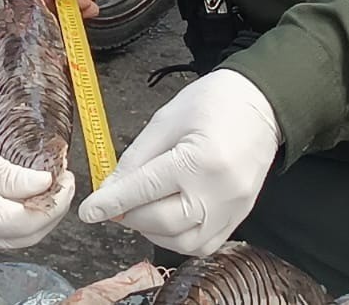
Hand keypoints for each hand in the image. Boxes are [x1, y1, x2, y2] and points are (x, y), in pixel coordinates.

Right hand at [0, 112, 74, 249]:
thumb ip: (14, 177)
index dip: (53, 203)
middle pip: (22, 236)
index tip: (67, 179)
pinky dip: (16, 215)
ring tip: (49, 186)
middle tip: (64, 183)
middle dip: (49, 211)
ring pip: (12, 236)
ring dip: (34, 214)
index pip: (26, 222)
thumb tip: (47, 186)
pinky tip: (26, 195)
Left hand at [77, 69, 279, 256]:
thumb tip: (109, 190)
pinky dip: (177, 239)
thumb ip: (135, 159)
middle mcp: (219, 193)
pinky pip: (203, 244)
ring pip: (182, 242)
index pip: (145, 190)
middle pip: (163, 222)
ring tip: (140, 209)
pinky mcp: (239, 218)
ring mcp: (233, 210)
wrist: (260, 105)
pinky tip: (164, 219)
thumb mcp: (165, 121)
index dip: (112, 203)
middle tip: (115, 202)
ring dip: (152, 231)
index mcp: (199, 161)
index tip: (88, 212)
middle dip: (130, 216)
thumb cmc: (212, 104)